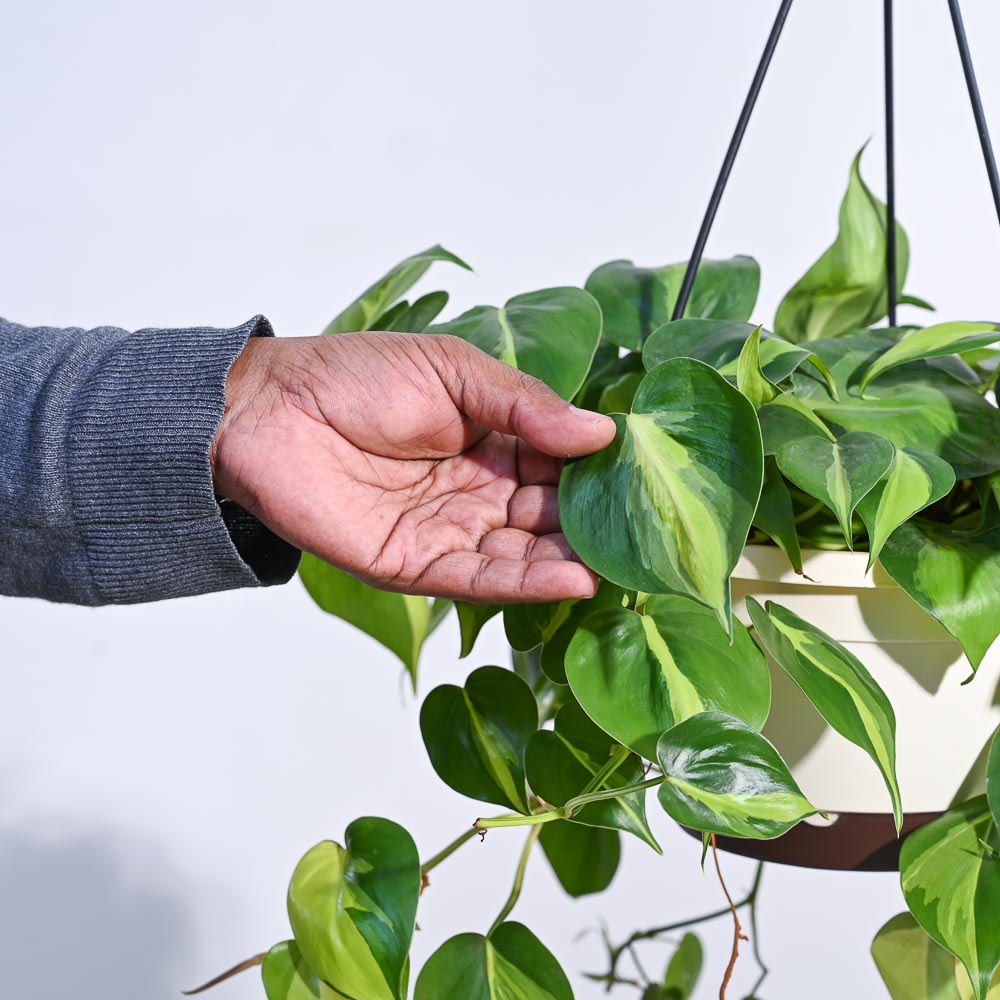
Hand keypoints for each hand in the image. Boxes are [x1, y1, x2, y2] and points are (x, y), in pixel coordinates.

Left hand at [211, 332, 616, 601]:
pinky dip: (526, 583)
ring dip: (569, 560)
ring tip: (618, 563)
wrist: (267, 411)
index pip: (558, 463)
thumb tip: (601, 432)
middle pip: (547, 516)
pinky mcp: (415, 567)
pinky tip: (573, 579)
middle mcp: (476, 491)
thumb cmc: (355, 378)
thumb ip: (525, 405)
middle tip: (644, 534)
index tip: (642, 478)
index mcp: (490, 440)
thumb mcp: (454, 372)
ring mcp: (447, 532)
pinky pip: (479, 580)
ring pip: (522, 554)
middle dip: (591, 525)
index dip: (596, 472)